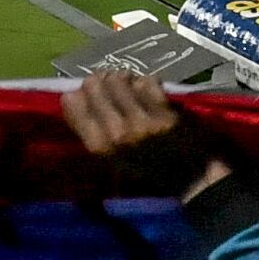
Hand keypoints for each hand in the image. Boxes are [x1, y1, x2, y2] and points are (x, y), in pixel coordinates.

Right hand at [64, 68, 231, 203]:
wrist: (186, 180)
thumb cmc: (143, 172)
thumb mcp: (108, 159)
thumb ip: (91, 131)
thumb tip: (76, 97)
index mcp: (98, 145)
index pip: (72, 102)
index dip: (77, 95)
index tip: (84, 94)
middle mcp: (116, 130)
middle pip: (93, 85)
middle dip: (98, 82)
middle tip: (106, 83)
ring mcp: (141, 119)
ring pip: (119, 79)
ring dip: (121, 78)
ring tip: (126, 82)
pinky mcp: (164, 112)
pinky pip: (146, 82)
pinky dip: (145, 82)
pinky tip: (146, 87)